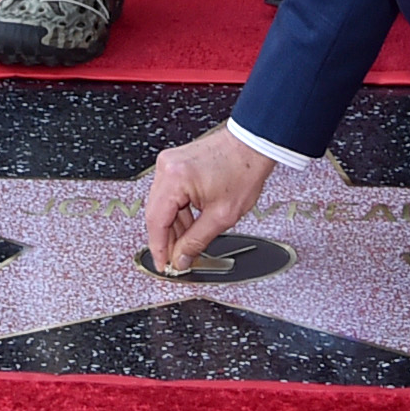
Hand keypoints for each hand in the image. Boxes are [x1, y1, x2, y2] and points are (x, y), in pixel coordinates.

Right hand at [143, 126, 279, 275]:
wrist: (253, 146)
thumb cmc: (244, 170)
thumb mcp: (222, 216)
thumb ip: (197, 241)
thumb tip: (181, 258)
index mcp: (175, 178)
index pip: (156, 221)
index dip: (158, 248)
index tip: (162, 265)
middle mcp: (167, 167)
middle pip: (156, 213)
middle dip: (166, 239)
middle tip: (175, 260)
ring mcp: (170, 163)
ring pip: (162, 205)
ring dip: (173, 226)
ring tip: (187, 245)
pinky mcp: (176, 163)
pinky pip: (170, 194)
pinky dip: (178, 212)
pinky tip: (189, 226)